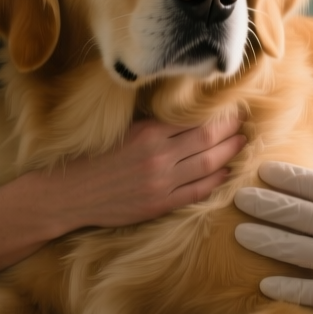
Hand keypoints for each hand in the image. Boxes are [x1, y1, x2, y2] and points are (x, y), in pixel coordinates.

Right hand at [46, 115, 246, 229]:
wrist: (70, 193)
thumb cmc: (93, 157)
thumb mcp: (123, 130)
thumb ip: (153, 122)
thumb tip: (185, 110)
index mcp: (148, 133)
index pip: (194, 120)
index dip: (218, 115)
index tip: (231, 108)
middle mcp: (158, 157)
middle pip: (207, 140)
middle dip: (230, 130)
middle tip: (243, 122)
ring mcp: (160, 183)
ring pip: (207, 165)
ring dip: (228, 153)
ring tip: (241, 143)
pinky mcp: (159, 205)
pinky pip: (196, 192)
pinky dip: (215, 181)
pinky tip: (225, 172)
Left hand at [233, 144, 312, 313]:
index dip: (286, 178)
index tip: (262, 171)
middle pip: (296, 213)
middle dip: (264, 204)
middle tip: (237, 198)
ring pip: (295, 247)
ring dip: (265, 238)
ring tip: (239, 232)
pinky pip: (312, 290)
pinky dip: (287, 286)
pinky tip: (264, 281)